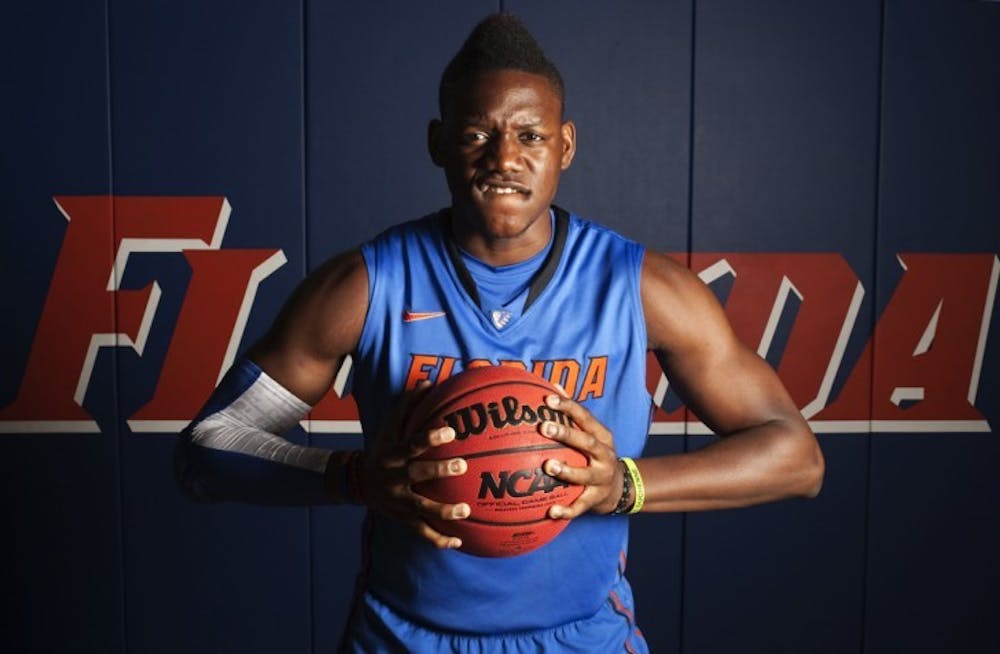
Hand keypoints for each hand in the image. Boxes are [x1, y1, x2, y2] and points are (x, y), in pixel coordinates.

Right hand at [360, 383, 470, 548]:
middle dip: (439, 471)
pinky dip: (438, 539)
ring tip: (466, 511)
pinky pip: (421, 531)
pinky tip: (458, 542)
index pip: (412, 444)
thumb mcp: (389, 427)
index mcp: (393, 454)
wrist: (358, 482)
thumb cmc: (383, 449)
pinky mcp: (402, 518)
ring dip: (443, 511)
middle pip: (417, 474)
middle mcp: (394, 478)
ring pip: (420, 508)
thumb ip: (408, 406)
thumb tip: (429, 382)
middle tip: (462, 466)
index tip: (450, 431)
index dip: (429, 438)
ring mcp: (397, 501)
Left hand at [537, 393, 624, 517]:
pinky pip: (580, 507)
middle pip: (588, 443)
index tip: (548, 399)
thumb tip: (552, 386)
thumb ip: (573, 413)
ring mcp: (602, 479)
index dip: (568, 407)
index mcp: (602, 437)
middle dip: (567, 434)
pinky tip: (550, 512)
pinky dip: (566, 511)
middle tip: (544, 427)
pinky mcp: (596, 500)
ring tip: (548, 465)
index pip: (585, 417)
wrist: (621, 488)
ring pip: (584, 476)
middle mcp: (604, 456)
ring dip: (566, 471)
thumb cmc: (595, 455)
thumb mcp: (592, 433)